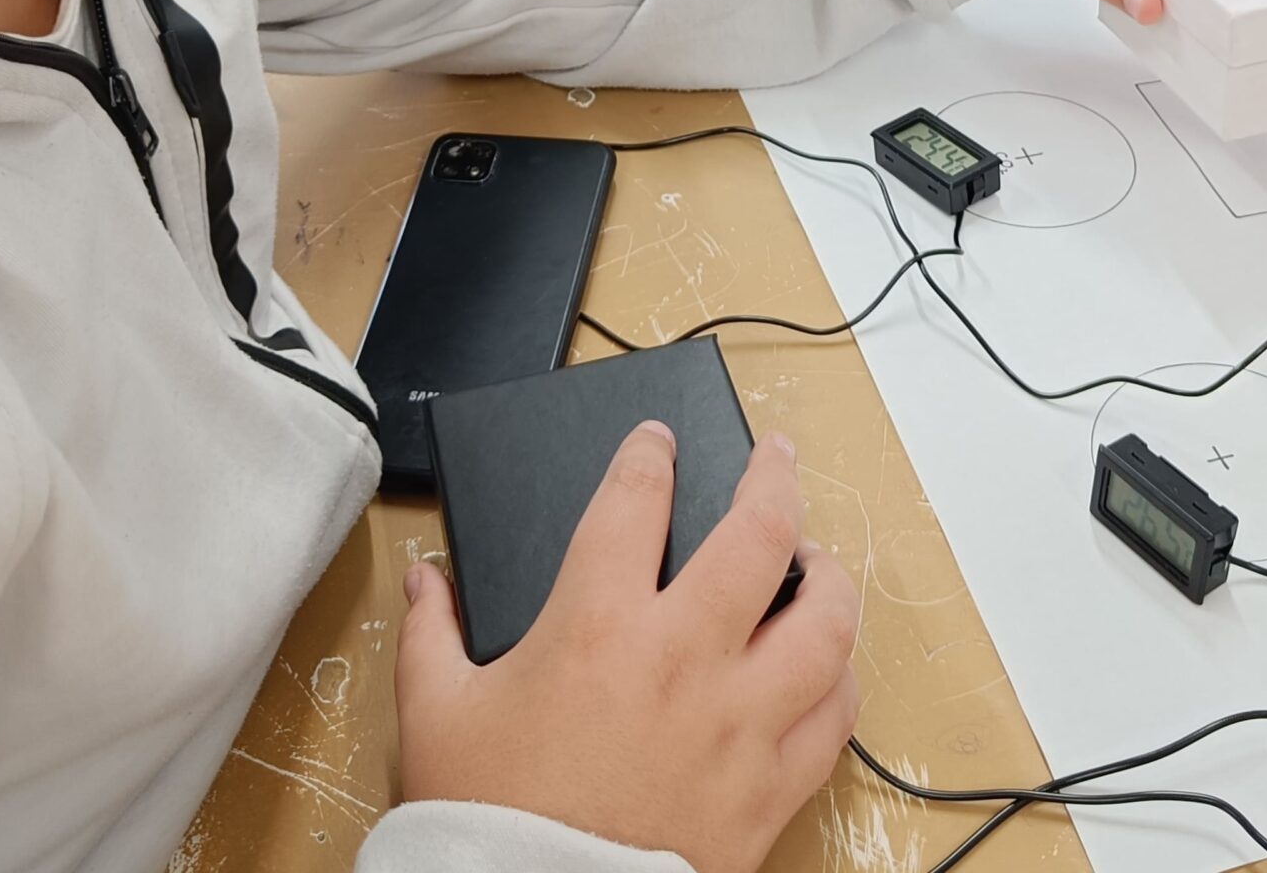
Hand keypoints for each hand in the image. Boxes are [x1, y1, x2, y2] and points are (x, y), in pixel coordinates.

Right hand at [394, 422, 860, 872]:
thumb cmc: (487, 824)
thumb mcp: (436, 715)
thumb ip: (431, 635)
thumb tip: (427, 581)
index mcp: (597, 627)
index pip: (634, 501)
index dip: (648, 455)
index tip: (657, 441)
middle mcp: (682, 660)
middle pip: (760, 533)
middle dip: (773, 477)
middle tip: (773, 457)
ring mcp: (737, 723)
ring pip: (824, 623)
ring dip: (828, 579)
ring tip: (816, 560)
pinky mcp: (767, 789)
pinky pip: (833, 719)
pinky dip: (839, 681)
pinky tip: (829, 666)